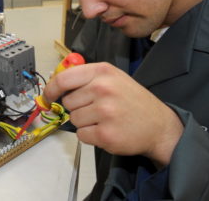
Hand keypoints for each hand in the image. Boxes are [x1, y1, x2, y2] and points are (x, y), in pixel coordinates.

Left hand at [44, 62, 183, 165]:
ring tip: (105, 119)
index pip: (63, 79)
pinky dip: (90, 136)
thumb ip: (85, 78)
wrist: (160, 126)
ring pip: (74, 119)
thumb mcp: (113, 78)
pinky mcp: (106, 134)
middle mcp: (103, 89)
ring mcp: (105, 112)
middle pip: (68, 101)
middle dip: (77, 107)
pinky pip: (82, 135)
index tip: (48, 97)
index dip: (50, 90)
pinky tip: (107, 130)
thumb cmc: (133, 101)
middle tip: (98, 108)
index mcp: (102, 72)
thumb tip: (55, 84)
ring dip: (85, 122)